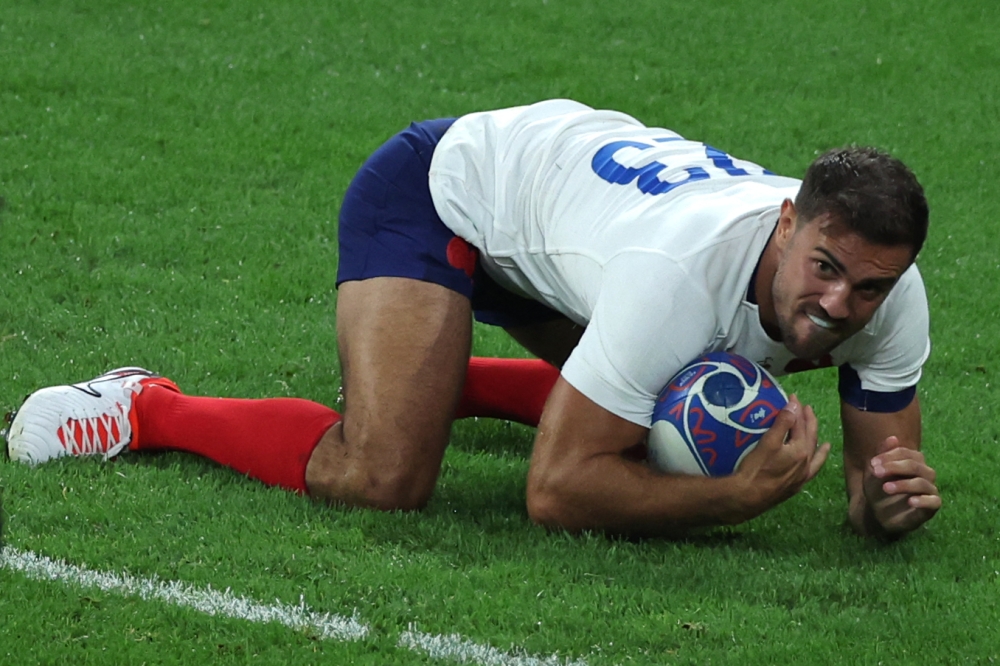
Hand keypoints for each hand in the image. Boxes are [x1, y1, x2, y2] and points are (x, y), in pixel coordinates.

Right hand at [736, 394, 830, 518]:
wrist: (748, 497)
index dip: (797, 409)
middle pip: (811, 438)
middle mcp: (805, 463)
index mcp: (800, 450)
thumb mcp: (768, 442)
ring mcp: (801, 476)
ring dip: (817, 444)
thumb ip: (783, 423)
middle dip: (809, 422)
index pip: (801, 425)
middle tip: (806, 409)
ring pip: (814, 456)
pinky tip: (811, 464)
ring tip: (824, 440)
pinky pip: (811, 471)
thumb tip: (794, 405)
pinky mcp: (795, 486)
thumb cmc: (756, 468)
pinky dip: (815, 463)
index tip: (793, 397)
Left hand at [864, 436, 940, 534]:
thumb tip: (893, 438)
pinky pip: (934, 501)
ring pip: (922, 483)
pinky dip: (924, 500)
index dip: (889, 456)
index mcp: (913, 462)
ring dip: (903, 484)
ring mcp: (929, 490)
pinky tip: (910, 502)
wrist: (876, 514)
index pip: (906, 453)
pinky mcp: (931, 508)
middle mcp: (925, 474)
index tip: (872, 463)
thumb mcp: (874, 472)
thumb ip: (882, 454)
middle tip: (876, 473)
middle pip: (915, 465)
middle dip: (894, 467)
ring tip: (886, 488)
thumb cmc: (878, 489)